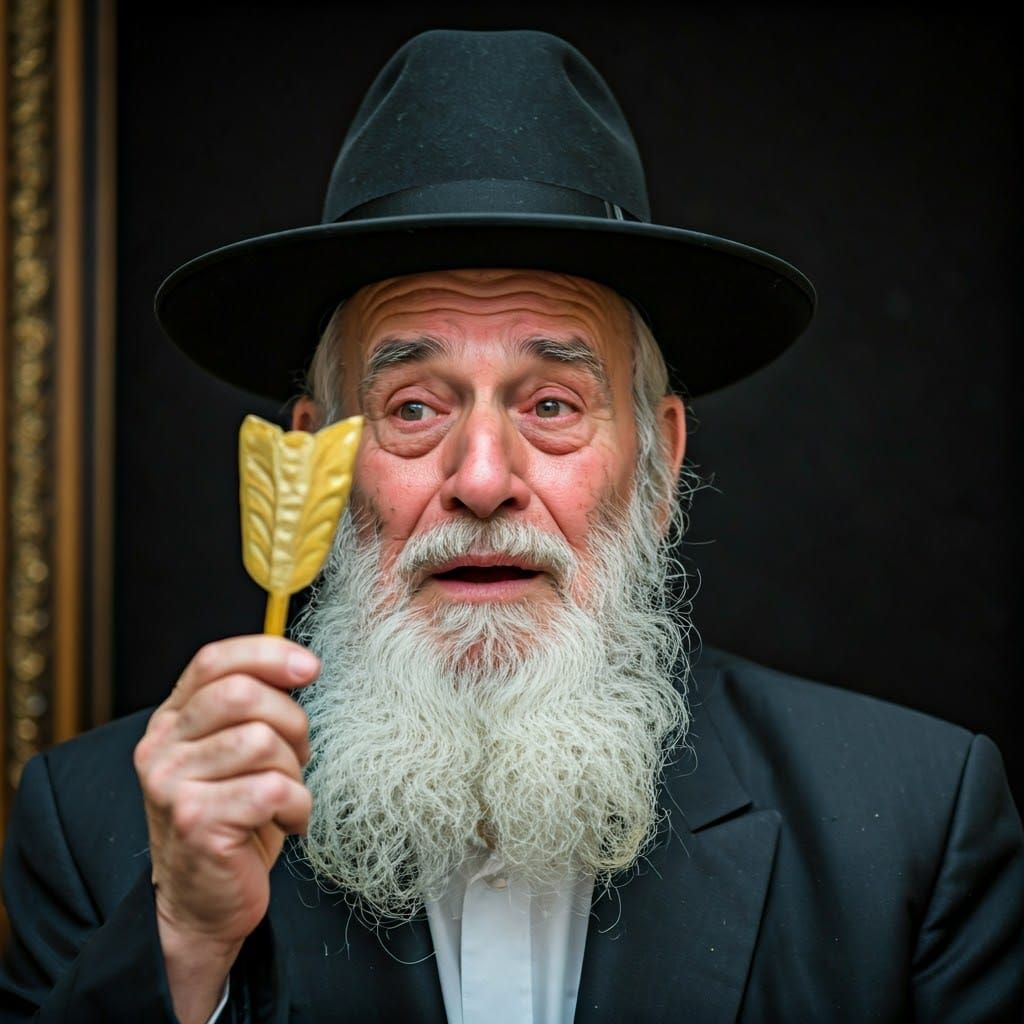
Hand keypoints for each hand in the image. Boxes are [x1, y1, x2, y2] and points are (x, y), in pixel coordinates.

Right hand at [133, 635, 318, 1023]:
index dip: (267, 654)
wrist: (203, 906)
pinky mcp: (195, 822)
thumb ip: (250, 709)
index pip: (214, 661)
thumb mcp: (235, 754)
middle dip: (291, 722)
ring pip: (261, 741)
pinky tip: (288, 823)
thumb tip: (300, 664)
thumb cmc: (235, 821)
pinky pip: (272, 788)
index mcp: (171, 722)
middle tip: (298, 757)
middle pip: (243, 695)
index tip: (309, 667)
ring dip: (293, 771)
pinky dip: (297, 806)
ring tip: (286, 797)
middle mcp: (161, 748)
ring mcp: (171, 785)